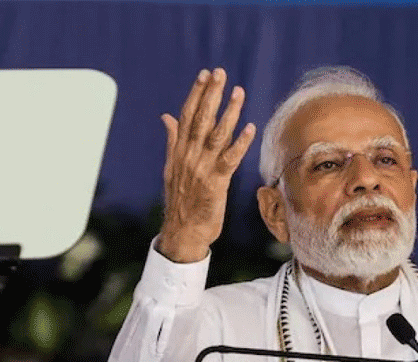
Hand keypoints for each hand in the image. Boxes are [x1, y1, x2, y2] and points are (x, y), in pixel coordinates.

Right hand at [157, 68, 256, 262]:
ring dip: (228, 112)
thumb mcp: (173, 168)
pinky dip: (240, 143)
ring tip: (238, 92)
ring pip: (216, 134)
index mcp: (179, 151)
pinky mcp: (215, 183)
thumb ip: (173, 140)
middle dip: (211, 94)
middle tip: (220, 73)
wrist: (182, 232)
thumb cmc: (182, 201)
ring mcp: (202, 169)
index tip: (205, 75)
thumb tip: (167, 117)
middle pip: (199, 119)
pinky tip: (250, 127)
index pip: (186, 115)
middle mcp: (189, 156)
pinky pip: (230, 159)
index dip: (196, 94)